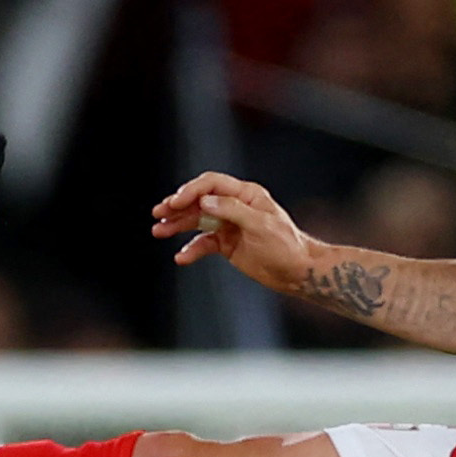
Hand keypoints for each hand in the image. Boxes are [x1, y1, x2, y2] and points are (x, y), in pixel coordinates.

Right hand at [150, 171, 308, 292]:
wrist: (297, 271)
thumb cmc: (286, 245)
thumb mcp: (261, 226)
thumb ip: (232, 211)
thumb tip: (205, 202)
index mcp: (246, 194)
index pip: (211, 185)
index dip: (192, 191)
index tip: (175, 203)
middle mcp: (235, 206)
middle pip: (200, 201)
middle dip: (178, 206)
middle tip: (159, 213)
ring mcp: (229, 225)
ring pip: (197, 220)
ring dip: (178, 225)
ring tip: (158, 231)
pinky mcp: (227, 244)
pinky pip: (204, 243)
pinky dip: (192, 249)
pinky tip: (181, 257)